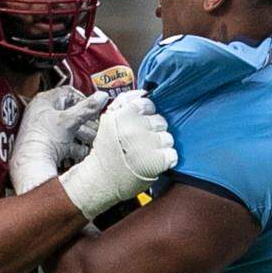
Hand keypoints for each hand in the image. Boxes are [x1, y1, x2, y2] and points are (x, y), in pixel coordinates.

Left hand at [10, 87, 107, 193]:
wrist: (31, 166)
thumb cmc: (44, 139)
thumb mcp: (70, 120)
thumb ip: (88, 108)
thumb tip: (103, 96)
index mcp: (44, 101)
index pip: (68, 93)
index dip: (84, 100)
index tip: (94, 108)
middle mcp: (41, 114)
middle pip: (69, 113)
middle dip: (86, 121)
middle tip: (97, 126)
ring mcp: (42, 130)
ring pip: (68, 129)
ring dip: (83, 135)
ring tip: (93, 141)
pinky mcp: (45, 146)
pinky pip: (63, 143)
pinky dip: (75, 147)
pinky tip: (83, 152)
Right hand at [59, 89, 178, 218]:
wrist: (99, 180)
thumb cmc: (106, 151)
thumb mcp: (107, 121)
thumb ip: (123, 104)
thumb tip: (143, 92)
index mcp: (121, 116)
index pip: (147, 103)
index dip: (147, 114)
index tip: (141, 124)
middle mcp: (133, 129)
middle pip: (160, 121)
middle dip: (154, 131)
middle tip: (142, 142)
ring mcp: (145, 146)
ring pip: (168, 138)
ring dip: (161, 146)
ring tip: (147, 153)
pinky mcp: (155, 162)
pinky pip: (172, 155)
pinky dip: (166, 160)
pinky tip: (154, 163)